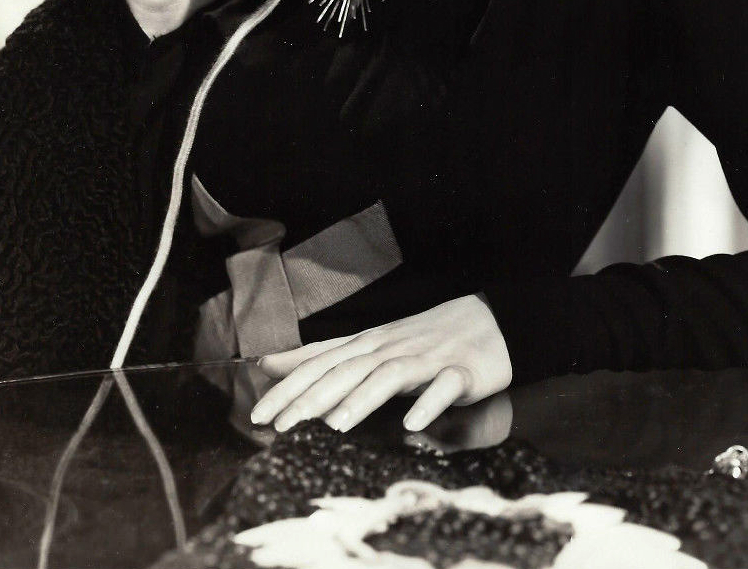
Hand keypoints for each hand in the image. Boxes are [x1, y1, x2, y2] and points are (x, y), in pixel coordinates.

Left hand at [249, 295, 512, 433]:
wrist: (489, 320)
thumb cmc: (423, 339)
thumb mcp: (370, 346)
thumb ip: (323, 357)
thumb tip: (269, 363)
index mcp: (369, 345)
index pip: (321, 364)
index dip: (289, 387)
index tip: (258, 415)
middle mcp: (391, 349)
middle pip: (347, 370)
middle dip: (312, 397)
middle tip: (281, 426)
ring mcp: (426, 359)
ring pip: (389, 377)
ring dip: (362, 399)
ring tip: (336, 426)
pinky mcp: (460, 371)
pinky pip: (443, 387)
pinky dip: (427, 403)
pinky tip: (413, 424)